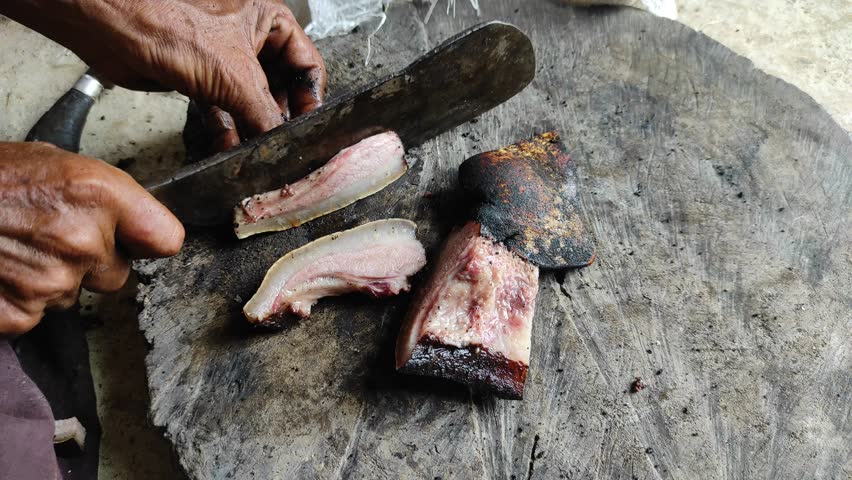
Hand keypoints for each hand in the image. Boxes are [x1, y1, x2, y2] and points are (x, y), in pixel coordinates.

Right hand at [0, 142, 184, 335]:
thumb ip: (99, 194)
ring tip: (13, 249)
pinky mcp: (21, 314)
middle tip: (49, 239)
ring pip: (74, 294)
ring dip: (52, 279)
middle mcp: (85, 240)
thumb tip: (129, 218)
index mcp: (99, 194)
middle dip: (92, 262)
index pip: (166, 238)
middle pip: (119, 274)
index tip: (139, 241)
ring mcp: (53, 282)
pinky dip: (18, 301)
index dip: (149, 241)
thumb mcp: (49, 160)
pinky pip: (37, 315)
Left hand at [3, 0, 325, 150]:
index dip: (310, 100)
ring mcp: (222, 59)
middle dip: (277, 120)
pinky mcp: (198, 78)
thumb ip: (266, 114)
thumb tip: (283, 145)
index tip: (308, 129)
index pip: (307, 66)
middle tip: (281, 148)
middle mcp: (248, 38)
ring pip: (249, 103)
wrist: (110, 25)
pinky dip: (226, 131)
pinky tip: (228, 150)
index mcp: (268, 20)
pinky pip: (222, 111)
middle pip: (279, 88)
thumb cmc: (167, 20)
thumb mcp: (235, 75)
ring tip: (255, 156)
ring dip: (251, 132)